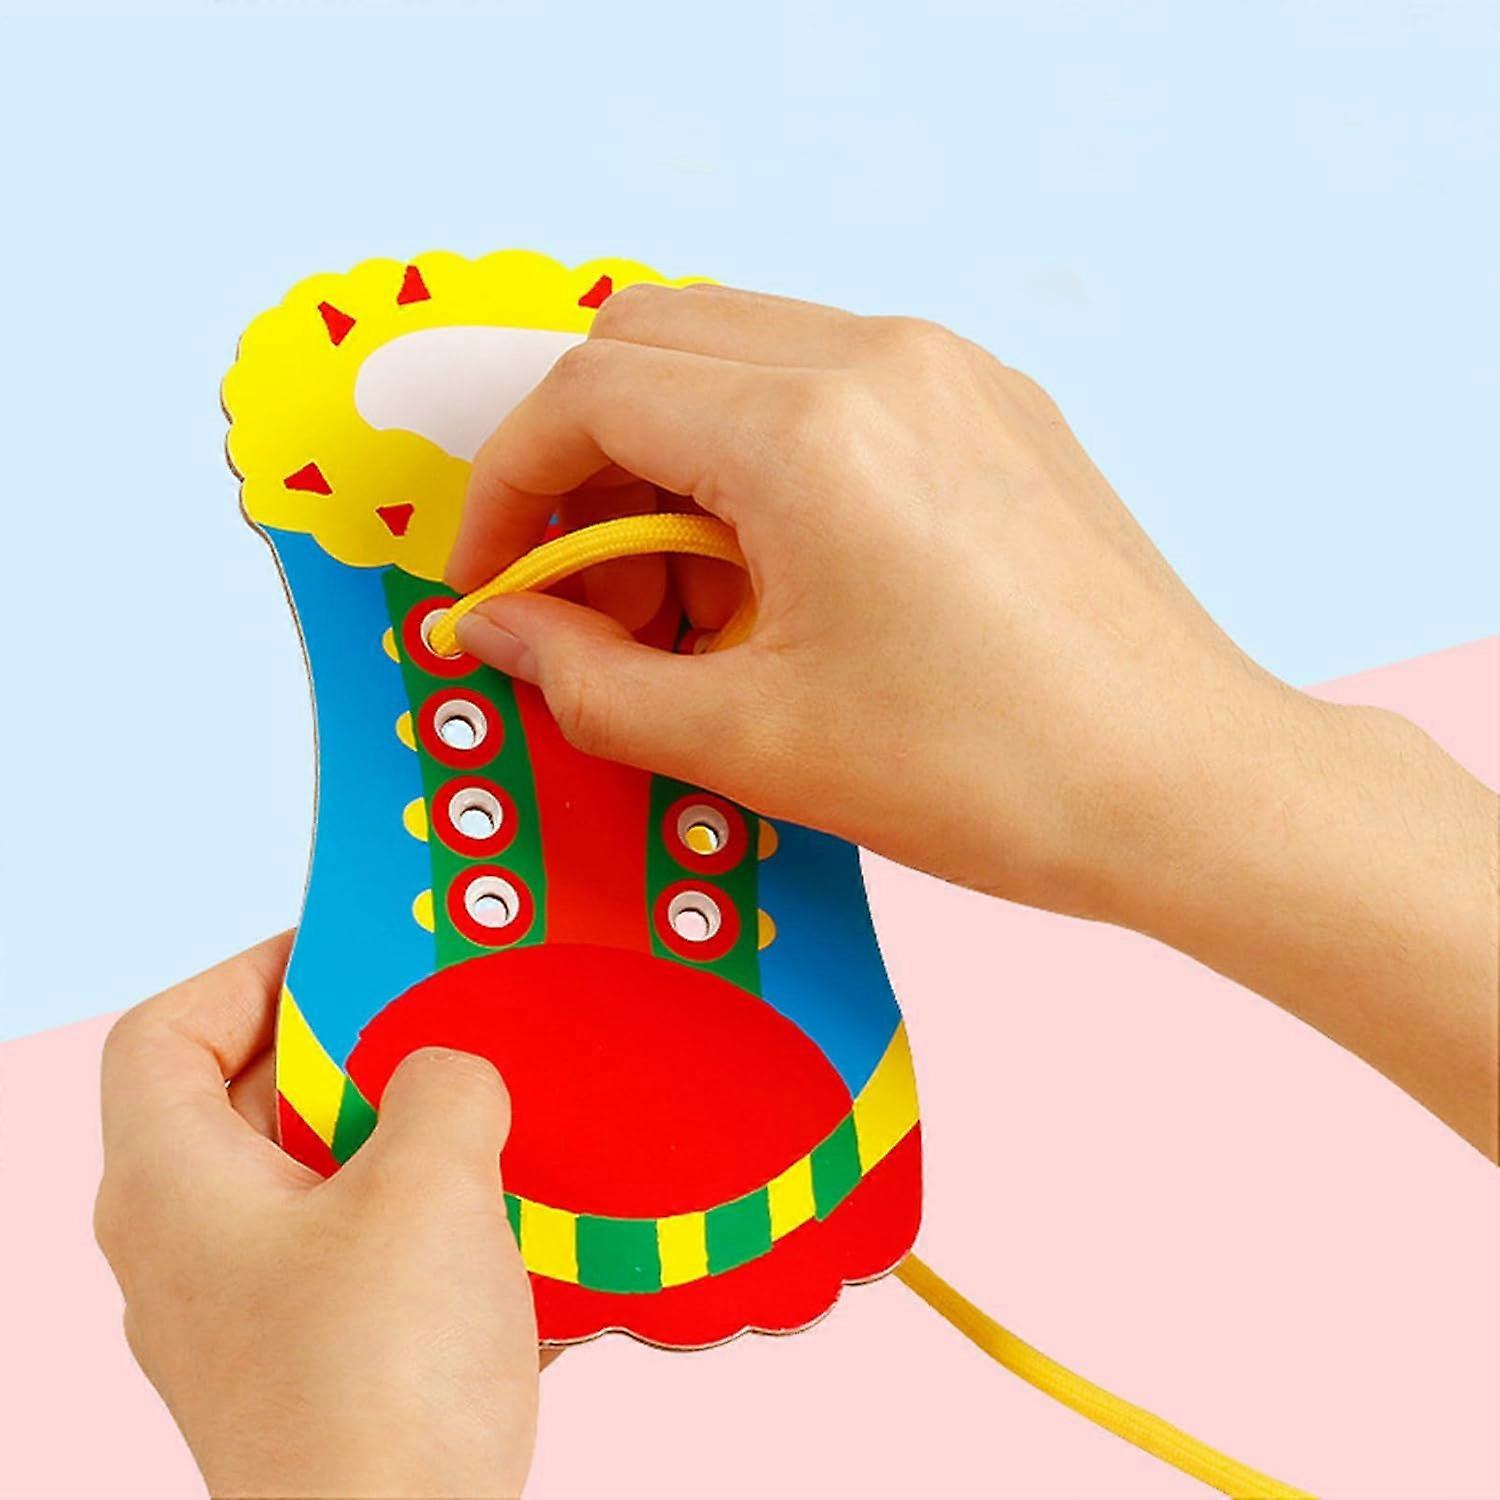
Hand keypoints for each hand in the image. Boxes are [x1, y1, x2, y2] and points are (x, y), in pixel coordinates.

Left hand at [94, 934, 542, 1498]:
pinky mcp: (310, 1359)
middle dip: (349, 1050)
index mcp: (172, 1190)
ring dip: (400, 1134)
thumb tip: (449, 1076)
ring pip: (313, 1175)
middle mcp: (188, 1249)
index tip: (347, 953)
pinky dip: (420, 1211)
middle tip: (440, 1021)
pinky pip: (356, 1246)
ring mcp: (246, 1312)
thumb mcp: (429, 1184)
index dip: (249, 974)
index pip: (162, 1035)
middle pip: (246, 1099)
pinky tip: (505, 1213)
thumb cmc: (382, 1386)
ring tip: (489, 1113)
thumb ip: (443, 1084)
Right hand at [446, 282, 1286, 917]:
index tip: (497, 581)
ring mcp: (951, 374)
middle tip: (584, 595)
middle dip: (582, 466)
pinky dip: (762, 462)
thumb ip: (591, 681)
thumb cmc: (1003, 773)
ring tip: (688, 607)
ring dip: (672, 463)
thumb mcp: (754, 742)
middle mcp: (884, 363)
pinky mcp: (995, 409)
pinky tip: (778, 579)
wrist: (1186, 789)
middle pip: (652, 343)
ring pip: (740, 359)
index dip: (507, 491)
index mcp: (812, 429)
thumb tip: (506, 636)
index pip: (588, 396)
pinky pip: (830, 390)